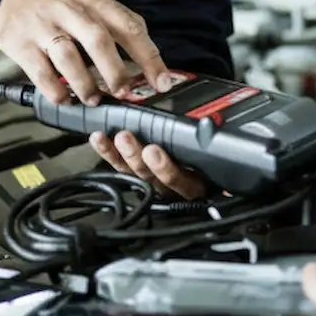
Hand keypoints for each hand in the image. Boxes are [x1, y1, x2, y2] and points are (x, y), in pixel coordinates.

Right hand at [0, 0, 176, 104]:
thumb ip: (115, 23)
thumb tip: (147, 57)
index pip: (128, 26)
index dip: (148, 56)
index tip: (160, 81)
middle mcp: (70, 11)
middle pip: (99, 40)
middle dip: (116, 72)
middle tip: (124, 92)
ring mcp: (44, 27)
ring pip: (69, 57)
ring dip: (85, 84)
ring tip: (94, 98)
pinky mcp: (21, 43)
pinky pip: (41, 72)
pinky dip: (56, 90)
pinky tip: (65, 97)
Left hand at [91, 130, 207, 200]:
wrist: (200, 187)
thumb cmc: (210, 169)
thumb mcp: (216, 162)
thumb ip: (210, 146)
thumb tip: (209, 125)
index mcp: (193, 188)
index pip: (179, 181)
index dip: (164, 168)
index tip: (153, 150)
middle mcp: (170, 191)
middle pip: (150, 178)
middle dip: (136, 157)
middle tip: (126, 139)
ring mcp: (152, 186)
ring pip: (133, 174)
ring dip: (120, 154)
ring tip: (113, 137)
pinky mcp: (136, 179)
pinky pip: (121, 169)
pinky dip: (109, 153)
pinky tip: (100, 140)